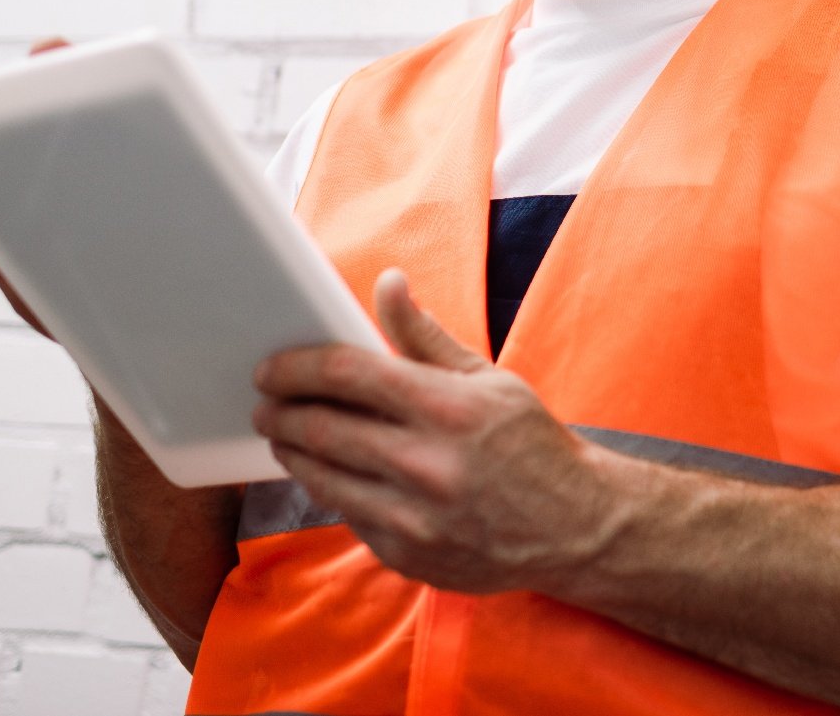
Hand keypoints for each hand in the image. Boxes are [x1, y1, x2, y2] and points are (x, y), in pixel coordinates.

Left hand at [251, 268, 618, 593]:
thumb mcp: (489, 379)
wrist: (574, 526)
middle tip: (264, 403)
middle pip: (320, 429)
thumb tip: (387, 283)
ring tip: (286, 437)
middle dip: (279, 412)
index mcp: (448, 408)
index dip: (296, 367)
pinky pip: (349, 516)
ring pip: (321, 478)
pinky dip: (335, 491)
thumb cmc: (530, 443)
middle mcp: (427, 465)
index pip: (347, 375)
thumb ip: (426, 336)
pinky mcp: (407, 556)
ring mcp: (414, 517)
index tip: (271, 368)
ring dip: (293, 453)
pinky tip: (335, 474)